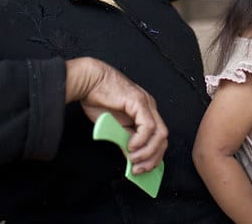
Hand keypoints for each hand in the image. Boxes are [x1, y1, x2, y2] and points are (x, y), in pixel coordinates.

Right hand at [65, 57, 167, 173]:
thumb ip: (124, 140)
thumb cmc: (98, 100)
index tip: (143, 169)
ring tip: (134, 159)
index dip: (154, 156)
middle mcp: (149, 108)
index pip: (158, 138)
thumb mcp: (114, 127)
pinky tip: (131, 146)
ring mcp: (146, 104)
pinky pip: (148, 126)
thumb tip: (130, 159)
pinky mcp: (139, 102)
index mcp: (145, 113)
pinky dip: (141, 140)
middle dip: (153, 158)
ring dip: (148, 152)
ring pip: (160, 134)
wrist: (88, 81)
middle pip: (163, 138)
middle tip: (139, 170)